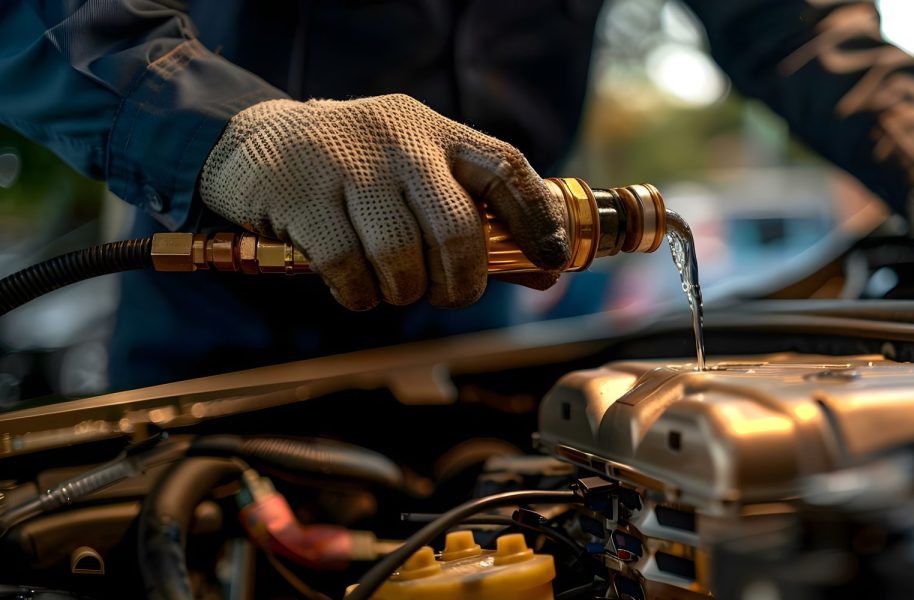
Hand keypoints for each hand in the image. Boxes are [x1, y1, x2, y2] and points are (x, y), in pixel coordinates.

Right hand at [199, 94, 567, 309]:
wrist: (256, 143)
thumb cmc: (357, 170)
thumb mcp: (420, 174)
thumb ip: (481, 218)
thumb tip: (548, 270)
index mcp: (437, 133)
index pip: (506, 168)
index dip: (539, 218)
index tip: (554, 258)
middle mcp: (398, 141)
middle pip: (456, 228)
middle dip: (462, 281)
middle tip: (452, 295)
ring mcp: (347, 164)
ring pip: (401, 255)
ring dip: (405, 292)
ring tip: (395, 289)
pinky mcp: (300, 194)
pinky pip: (348, 266)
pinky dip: (360, 294)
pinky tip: (357, 289)